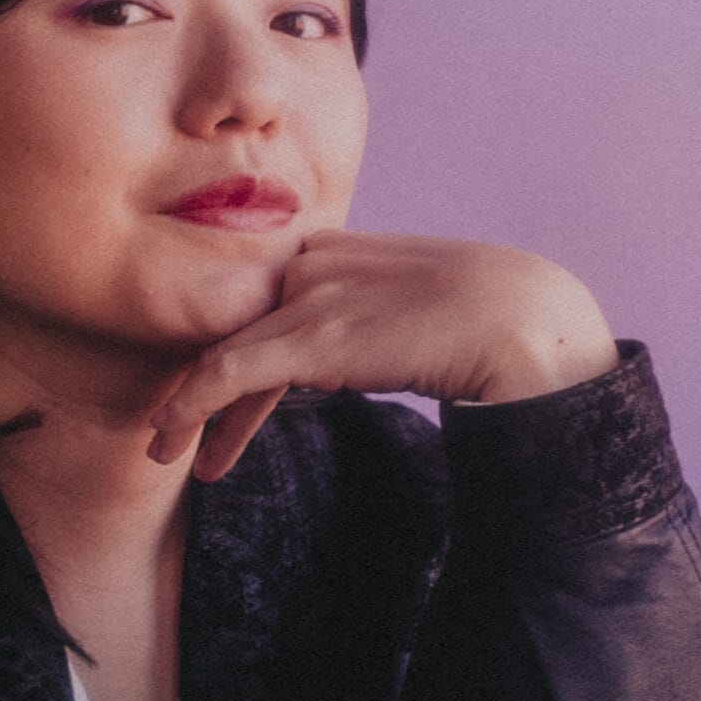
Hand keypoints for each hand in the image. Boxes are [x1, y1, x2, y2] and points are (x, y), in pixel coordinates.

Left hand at [146, 233, 618, 479]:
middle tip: (181, 438)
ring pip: (226, 353)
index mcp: (346, 247)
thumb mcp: (427, 306)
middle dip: (209, 389)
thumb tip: (370, 352)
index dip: (239, 353)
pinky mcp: (312, 336)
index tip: (225, 400)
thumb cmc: (501, 324)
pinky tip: (175, 439)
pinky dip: (191, 406)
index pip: (269, 302)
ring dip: (190, 409)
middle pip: (241, 330)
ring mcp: (312, 294)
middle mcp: (318, 260)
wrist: (532, 325)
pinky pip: (228, 372)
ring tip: (169, 453)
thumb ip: (384, 315)